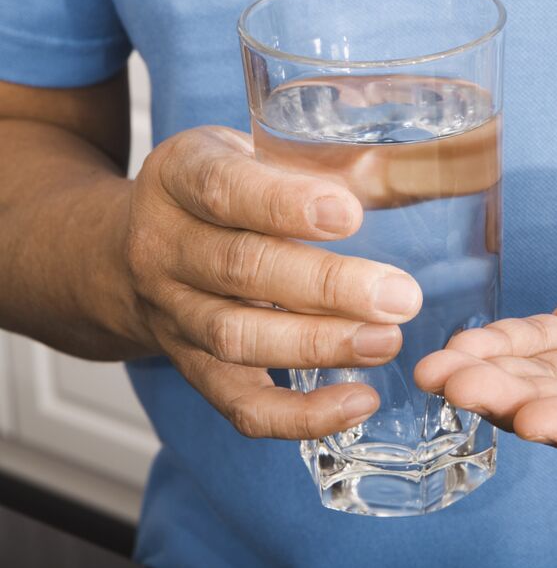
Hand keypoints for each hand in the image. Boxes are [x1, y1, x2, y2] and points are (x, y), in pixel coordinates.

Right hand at [123, 126, 421, 438]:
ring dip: (319, 345)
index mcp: (178, 177)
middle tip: (399, 296)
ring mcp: (173, 314)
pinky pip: (239, 404)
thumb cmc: (219, 193)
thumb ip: (327, 162)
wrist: (120, 253)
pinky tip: (359, 402)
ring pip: (237, 338)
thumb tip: (425, 167)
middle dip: (326, 287)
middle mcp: (164, 246)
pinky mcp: (192, 369)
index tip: (350, 214)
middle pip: (241, 269)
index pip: (224, 188)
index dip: (285, 204)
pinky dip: (299, 414)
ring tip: (387, 342)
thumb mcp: (253, 152)